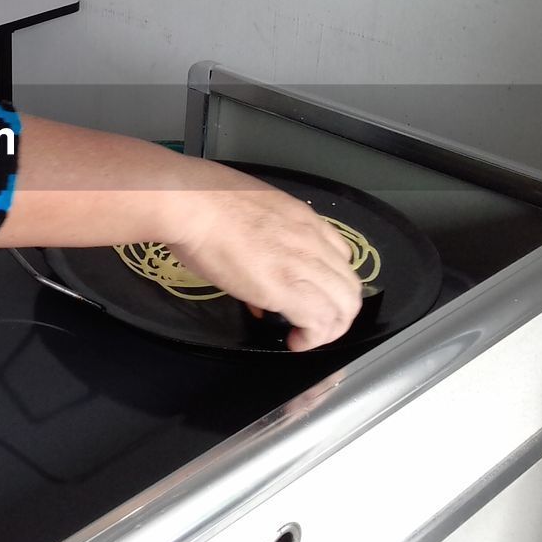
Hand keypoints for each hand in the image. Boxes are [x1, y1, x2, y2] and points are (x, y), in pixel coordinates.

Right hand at [165, 165, 361, 350]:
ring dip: (329, 329)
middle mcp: (311, 241)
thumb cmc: (204, 199)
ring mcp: (301, 264)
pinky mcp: (284, 288)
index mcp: (304, 219)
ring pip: (344, 307)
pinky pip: (318, 321)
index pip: (342, 256)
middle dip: (337, 312)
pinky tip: (295, 342)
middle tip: (312, 324)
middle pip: (350, 287)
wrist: (190, 203)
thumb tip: (253, 276)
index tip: (310, 293)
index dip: (330, 282)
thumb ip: (262, 241)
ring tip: (306, 337)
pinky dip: (312, 338)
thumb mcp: (249, 212)